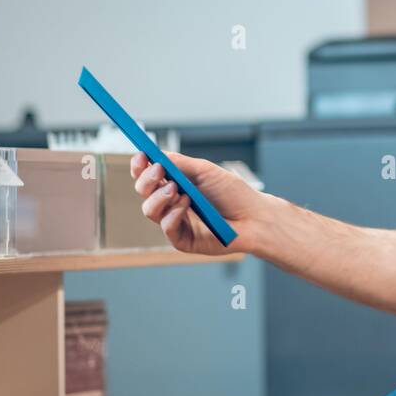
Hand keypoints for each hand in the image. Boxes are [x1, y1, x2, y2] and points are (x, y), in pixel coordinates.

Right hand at [130, 151, 265, 255]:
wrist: (255, 216)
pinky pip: (166, 228)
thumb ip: (181, 164)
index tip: (140, 156)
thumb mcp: (207, 172)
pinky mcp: (182, 240)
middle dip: (146, 180)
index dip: (140, 166)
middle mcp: (171, 203)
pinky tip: (186, 205)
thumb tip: (157, 155)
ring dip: (160, 197)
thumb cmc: (234, 193)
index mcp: (175, 184)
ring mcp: (175, 222)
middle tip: (159, 171)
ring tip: (178, 190)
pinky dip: (173, 214)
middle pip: (144, 192)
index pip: (149, 176)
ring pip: (149, 210)